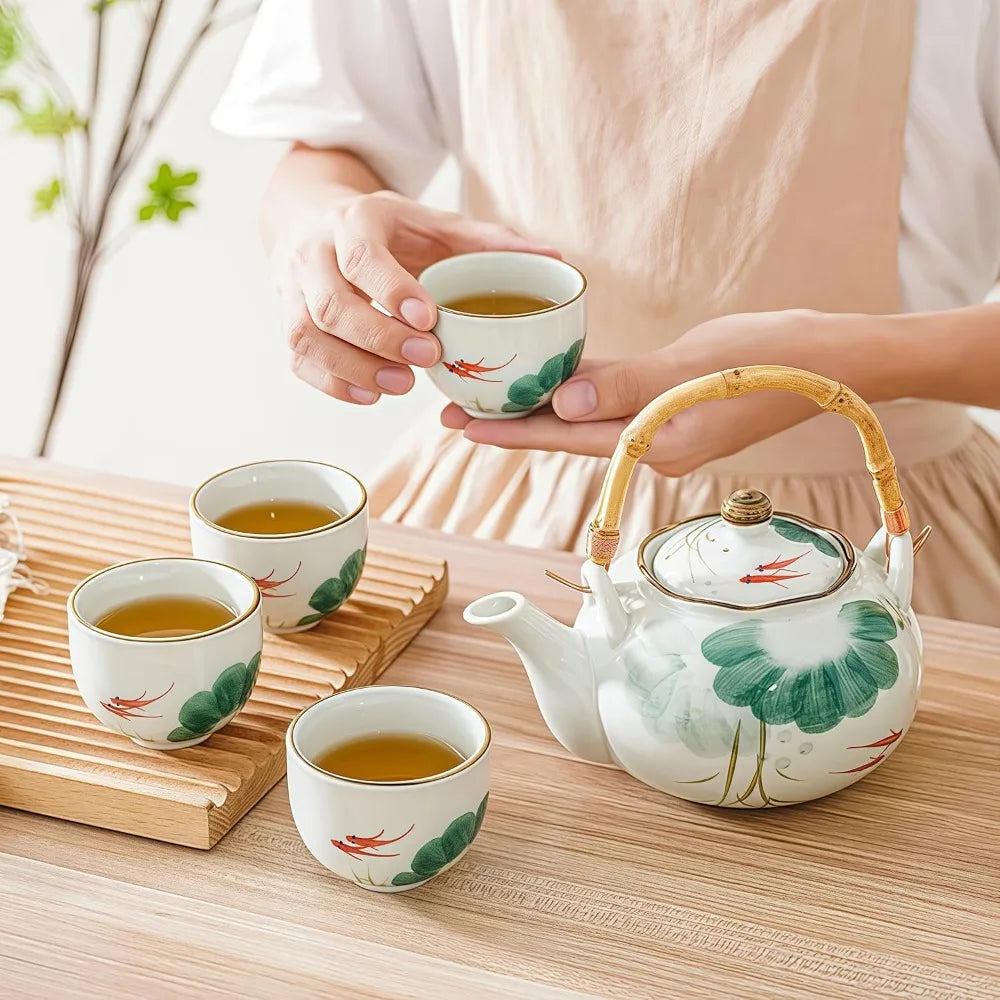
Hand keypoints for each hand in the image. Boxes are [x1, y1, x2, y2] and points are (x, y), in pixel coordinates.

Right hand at [272, 190, 558, 403]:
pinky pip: (297, 359)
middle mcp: (313, 254)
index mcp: (354, 221)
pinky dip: (331, 383)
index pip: (362, 257)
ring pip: (305, 335)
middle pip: (330, 303)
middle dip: (377, 336)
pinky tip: (370, 396)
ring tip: (399, 387)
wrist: (312, 217)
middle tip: (424, 361)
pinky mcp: (287, 321)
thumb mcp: (433, 221)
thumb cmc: (387, 229)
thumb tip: (553, 259)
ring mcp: (292, 290)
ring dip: (351, 367)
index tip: (429, 319)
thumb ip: (487, 241)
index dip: (391, 290)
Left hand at [441, 310, 897, 474]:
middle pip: (569, 437)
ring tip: (493, 398)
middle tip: (456, 409)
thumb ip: (627, 386)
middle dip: (514, 425)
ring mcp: (669, 435)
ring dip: (542, 413)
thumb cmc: (774, 358)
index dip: (511, 431)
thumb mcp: (696, 367)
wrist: (835, 361)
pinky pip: (617, 412)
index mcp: (657, 443)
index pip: (566, 438)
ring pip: (591, 425)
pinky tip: (557, 383)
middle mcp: (656, 448)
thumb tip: (562, 399)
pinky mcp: (679, 416)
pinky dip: (582, 399)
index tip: (460, 425)